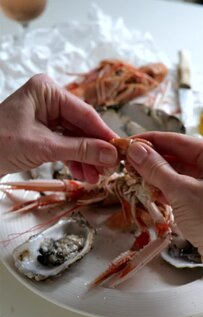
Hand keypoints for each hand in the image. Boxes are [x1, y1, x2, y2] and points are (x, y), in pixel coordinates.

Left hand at [0, 74, 117, 182]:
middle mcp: (49, 100)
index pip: (84, 113)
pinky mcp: (43, 132)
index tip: (120, 151)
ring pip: (74, 138)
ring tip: (96, 177)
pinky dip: (73, 160)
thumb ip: (80, 150)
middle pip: (81, 127)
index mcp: (47, 91)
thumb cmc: (1, 144)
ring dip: (85, 158)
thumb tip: (111, 155)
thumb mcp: (45, 146)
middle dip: (94, 150)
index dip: (103, 134)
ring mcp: (46, 116)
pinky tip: (83, 174)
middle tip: (109, 169)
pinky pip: (64, 145)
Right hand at [126, 132, 202, 256]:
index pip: (177, 140)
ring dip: (154, 174)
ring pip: (175, 173)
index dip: (151, 140)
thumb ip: (157, 169)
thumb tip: (135, 149)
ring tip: (132, 174)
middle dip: (150, 157)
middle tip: (126, 160)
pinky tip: (147, 189)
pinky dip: (163, 188)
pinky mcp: (200, 202)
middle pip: (176, 155)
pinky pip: (178, 189)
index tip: (128, 142)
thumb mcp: (181, 191)